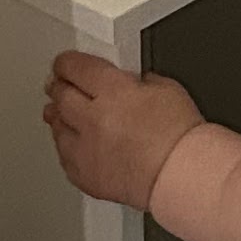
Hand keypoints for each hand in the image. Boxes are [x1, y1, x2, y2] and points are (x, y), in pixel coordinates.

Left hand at [44, 50, 203, 214]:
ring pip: (57, 126)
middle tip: (59, 85)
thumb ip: (141, 81)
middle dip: (59, 87)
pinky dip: (67, 146)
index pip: (75, 67)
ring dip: (58, 116)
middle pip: (60, 95)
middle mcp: (92, 118)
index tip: (65, 64)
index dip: (66, 63)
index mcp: (113, 91)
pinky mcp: (85, 176)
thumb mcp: (167, 89)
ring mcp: (85, 149)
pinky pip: (64, 156)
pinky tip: (73, 142)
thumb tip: (131, 82)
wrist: (184, 177)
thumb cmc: (181, 138)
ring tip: (61, 112)